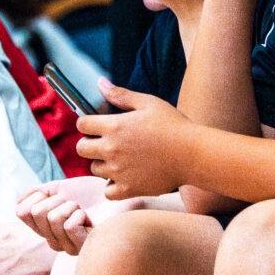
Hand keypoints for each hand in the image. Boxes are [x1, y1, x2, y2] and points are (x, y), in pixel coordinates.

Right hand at [16, 175, 123, 253]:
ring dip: (72, 206)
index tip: (60, 195)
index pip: (22, 211)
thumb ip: (39, 193)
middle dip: (59, 199)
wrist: (123, 199)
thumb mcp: (62, 188)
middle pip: (37, 213)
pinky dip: (81, 215)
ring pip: (52, 218)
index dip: (40, 195)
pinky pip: (68, 226)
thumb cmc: (96, 195)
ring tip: (85, 212)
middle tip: (77, 204)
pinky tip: (92, 222)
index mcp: (45, 228)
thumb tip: (18, 200)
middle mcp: (53, 242)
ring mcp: (68, 248)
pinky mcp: (84, 249)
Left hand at [76, 82, 196, 199]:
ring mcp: (118, 171)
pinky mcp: (128, 188)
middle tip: (105, 143)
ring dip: (102, 163)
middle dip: (89, 144)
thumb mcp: (148, 103)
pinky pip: (108, 192)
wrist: (192, 154)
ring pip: (94, 169)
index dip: (87, 123)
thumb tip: (100, 83)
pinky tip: (123, 177)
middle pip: (82, 148)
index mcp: (115, 126)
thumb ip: (121, 95)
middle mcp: (112, 149)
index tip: (96, 125)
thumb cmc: (173, 125)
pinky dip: (112, 186)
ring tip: (119, 159)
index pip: (82, 124)